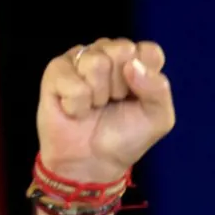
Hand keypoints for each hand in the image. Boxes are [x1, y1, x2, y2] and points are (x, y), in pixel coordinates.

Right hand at [35, 37, 174, 183]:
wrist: (92, 164)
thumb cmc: (124, 138)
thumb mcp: (158, 119)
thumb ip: (159, 88)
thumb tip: (132, 65)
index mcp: (136, 60)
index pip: (149, 51)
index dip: (145, 80)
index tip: (135, 100)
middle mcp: (108, 53)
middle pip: (122, 50)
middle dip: (119, 86)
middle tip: (112, 103)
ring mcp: (81, 59)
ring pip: (96, 62)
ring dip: (97, 96)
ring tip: (94, 107)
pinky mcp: (56, 71)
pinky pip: (72, 81)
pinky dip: (76, 105)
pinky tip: (75, 110)